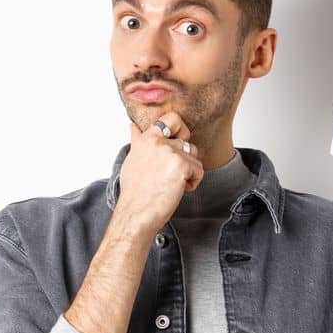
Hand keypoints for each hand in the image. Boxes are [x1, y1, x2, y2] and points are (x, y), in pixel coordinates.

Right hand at [115, 111, 203, 234]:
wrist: (136, 213)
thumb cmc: (135, 191)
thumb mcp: (133, 160)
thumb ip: (138, 141)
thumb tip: (133, 126)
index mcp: (146, 139)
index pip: (172, 119)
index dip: (181, 130)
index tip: (177, 145)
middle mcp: (157, 142)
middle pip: (188, 143)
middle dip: (186, 160)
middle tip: (170, 174)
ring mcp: (170, 152)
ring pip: (195, 158)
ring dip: (188, 173)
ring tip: (170, 183)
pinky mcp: (181, 165)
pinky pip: (199, 171)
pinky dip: (192, 183)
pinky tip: (175, 190)